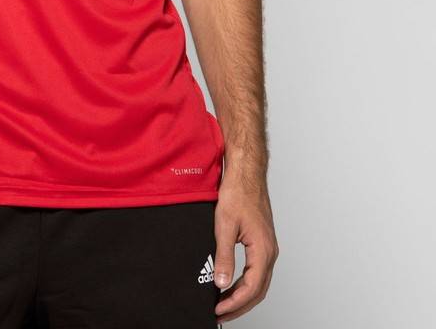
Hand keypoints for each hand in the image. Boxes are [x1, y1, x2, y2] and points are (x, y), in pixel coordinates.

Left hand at [213, 172, 278, 321]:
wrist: (246, 174)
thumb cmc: (238, 193)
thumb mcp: (224, 226)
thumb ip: (224, 256)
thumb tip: (221, 283)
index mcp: (263, 249)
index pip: (251, 288)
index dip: (234, 303)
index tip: (218, 310)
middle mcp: (270, 251)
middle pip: (258, 290)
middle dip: (239, 306)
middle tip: (220, 314)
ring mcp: (268, 247)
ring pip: (258, 282)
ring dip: (242, 296)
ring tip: (224, 304)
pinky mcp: (262, 242)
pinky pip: (257, 271)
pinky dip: (245, 283)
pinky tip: (232, 284)